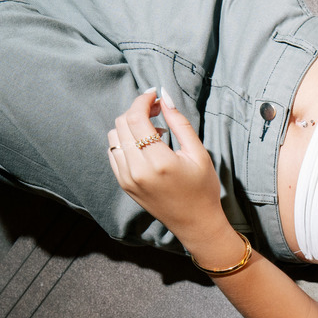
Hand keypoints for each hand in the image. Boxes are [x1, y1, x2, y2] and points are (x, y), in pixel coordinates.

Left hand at [107, 89, 226, 243]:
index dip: (143, 100)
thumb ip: (179, 123)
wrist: (195, 223)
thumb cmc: (203, 189)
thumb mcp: (198, 154)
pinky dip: (125, 141)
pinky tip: (145, 145)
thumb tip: (164, 96)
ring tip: (153, 130)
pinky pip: (114, 152)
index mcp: (159, 162)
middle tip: (157, 109)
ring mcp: (127, 179)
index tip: (154, 94)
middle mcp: (137, 170)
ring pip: (114, 136)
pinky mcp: (124, 184)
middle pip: (122, 123)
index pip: (136, 118)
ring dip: (130, 125)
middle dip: (138, 110)